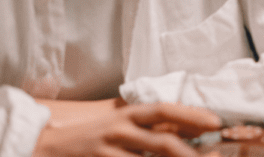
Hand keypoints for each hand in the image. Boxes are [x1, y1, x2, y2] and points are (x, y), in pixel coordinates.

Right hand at [32, 102, 220, 156]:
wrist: (48, 145)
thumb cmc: (97, 135)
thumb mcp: (124, 123)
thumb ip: (154, 126)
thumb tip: (196, 131)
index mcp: (129, 113)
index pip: (164, 110)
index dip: (191, 115)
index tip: (215, 122)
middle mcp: (119, 130)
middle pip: (162, 143)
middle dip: (189, 154)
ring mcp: (106, 151)